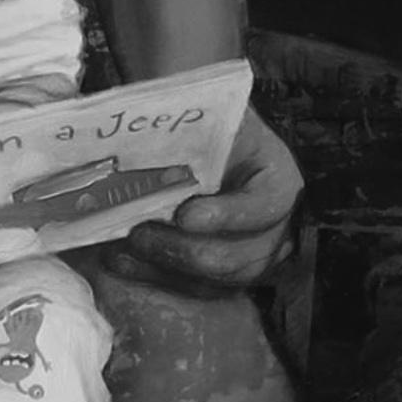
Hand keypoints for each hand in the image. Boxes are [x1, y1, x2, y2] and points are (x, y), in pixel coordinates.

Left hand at [103, 106, 302, 295]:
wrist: (211, 138)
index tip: (184, 215)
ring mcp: (252, 258)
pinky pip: (192, 288)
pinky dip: (155, 276)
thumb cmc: (212, 123)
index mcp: (279, 181)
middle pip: (235, 257)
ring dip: (162, 266)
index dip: (226, 215)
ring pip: (212, 280)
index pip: (263, 206)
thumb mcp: (216, 114)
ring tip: (122, 251)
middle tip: (138, 234)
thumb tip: (153, 126)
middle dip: (181, 249)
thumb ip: (198, 122)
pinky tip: (121, 262)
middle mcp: (275, 228)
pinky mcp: (224, 277)